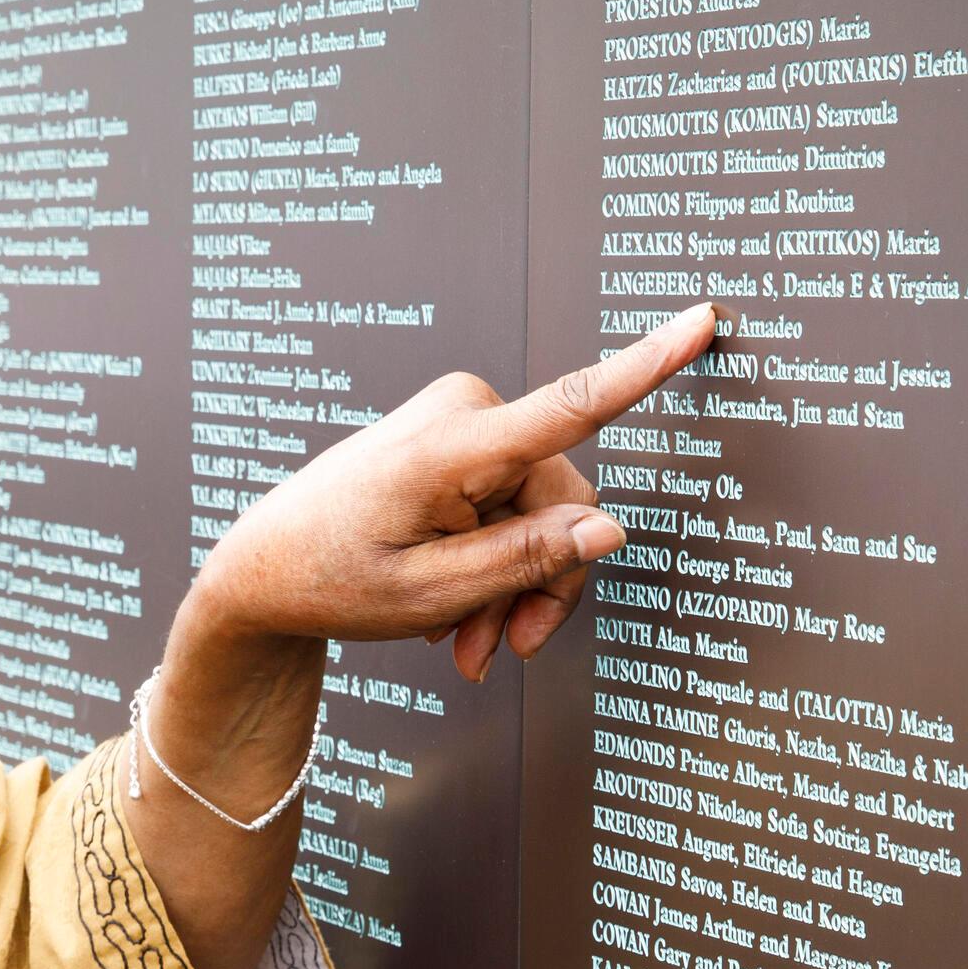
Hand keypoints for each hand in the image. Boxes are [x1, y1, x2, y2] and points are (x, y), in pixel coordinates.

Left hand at [188, 302, 717, 683]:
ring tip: (468, 645)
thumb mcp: (431, 593)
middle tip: (498, 652)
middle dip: (540, 584)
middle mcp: (465, 414)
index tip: (702, 316)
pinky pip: (511, 505)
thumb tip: (609, 529)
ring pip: (542, 514)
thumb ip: (525, 560)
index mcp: (452, 446)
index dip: (646, 365)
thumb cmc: (331, 578)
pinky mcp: (460, 439)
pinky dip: (493, 564)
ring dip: (514, 587)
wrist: (264, 569)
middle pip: (563, 505)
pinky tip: (458, 614)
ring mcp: (462, 421)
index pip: (570, 404)